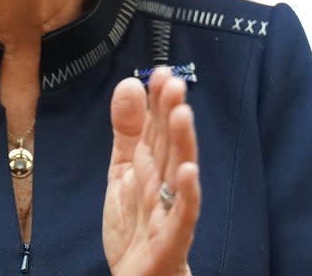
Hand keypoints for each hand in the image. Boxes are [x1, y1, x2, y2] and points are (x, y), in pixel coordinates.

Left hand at [103, 68, 200, 275]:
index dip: (158, 101)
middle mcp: (165, 184)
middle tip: (173, 82)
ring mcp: (170, 211)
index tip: (160, 71)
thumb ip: (127, 130)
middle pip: (170, 145)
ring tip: (182, 113)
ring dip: (183, 143)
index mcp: (152, 166)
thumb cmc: (136, 229)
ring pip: (178, 172)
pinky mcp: (171, 240)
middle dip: (172, 113)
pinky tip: (187, 171)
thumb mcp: (124, 172)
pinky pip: (182, 216)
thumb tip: (130, 84)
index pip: (157, 128)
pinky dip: (187, 194)